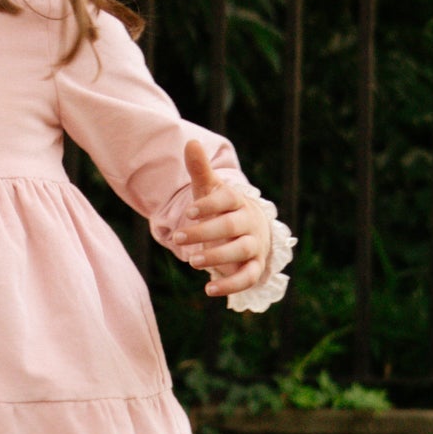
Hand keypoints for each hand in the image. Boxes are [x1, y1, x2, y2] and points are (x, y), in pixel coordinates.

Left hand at [178, 140, 271, 296]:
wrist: (250, 231)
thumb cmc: (223, 210)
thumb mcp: (210, 190)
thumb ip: (200, 170)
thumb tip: (191, 143)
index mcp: (237, 202)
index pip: (226, 200)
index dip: (208, 206)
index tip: (188, 212)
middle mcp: (249, 222)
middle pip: (231, 226)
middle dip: (205, 232)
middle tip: (177, 238)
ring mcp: (254, 245)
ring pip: (241, 250)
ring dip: (217, 257)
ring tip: (191, 262)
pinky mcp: (254, 267)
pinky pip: (247, 278)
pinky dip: (231, 285)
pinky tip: (208, 290)